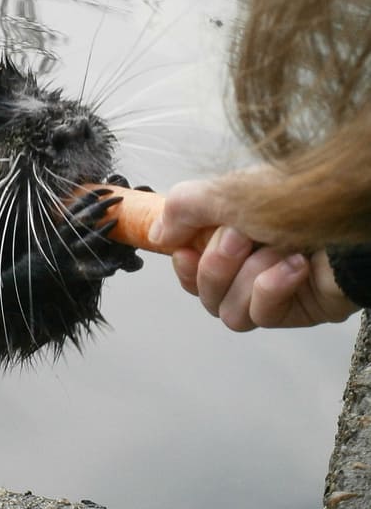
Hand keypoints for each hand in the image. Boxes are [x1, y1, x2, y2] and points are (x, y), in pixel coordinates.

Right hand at [150, 180, 358, 329]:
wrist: (351, 211)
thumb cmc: (299, 197)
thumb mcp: (226, 192)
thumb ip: (181, 208)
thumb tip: (157, 234)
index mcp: (232, 233)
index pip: (190, 269)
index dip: (183, 266)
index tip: (185, 250)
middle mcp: (249, 264)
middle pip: (203, 294)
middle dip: (217, 265)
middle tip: (243, 237)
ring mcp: (273, 290)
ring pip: (228, 310)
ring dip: (247, 278)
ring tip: (278, 252)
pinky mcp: (297, 310)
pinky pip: (261, 316)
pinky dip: (271, 289)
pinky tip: (294, 267)